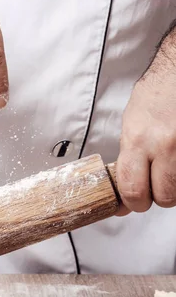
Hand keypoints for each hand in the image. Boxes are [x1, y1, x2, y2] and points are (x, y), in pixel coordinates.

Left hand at [117, 25, 175, 213]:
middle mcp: (163, 145)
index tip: (132, 201)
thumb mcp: (131, 124)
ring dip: (172, 187)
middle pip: (162, 198)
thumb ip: (128, 160)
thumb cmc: (156, 94)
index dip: (132, 202)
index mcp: (137, 139)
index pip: (132, 189)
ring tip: (168, 169)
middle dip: (156, 197)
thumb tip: (124, 195)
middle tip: (154, 185)